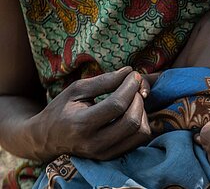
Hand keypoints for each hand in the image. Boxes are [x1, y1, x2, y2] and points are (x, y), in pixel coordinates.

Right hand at [31, 66, 151, 161]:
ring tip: (134, 100)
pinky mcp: (112, 156)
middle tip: (135, 86)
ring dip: (143, 112)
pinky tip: (132, 112)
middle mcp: (94, 143)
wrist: (47, 139)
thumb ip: (104, 81)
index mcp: (81, 124)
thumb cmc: (61, 109)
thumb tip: (129, 71)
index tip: (133, 75)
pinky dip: (142, 123)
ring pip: (140, 133)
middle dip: (139, 99)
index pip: (117, 105)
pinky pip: (139, 141)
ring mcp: (104, 153)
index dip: (130, 87)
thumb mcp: (76, 90)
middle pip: (132, 121)